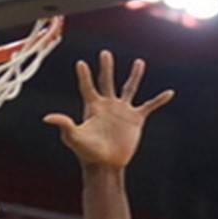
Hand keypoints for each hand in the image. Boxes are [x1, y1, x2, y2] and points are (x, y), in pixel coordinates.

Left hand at [43, 50, 174, 168]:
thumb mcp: (74, 138)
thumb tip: (47, 117)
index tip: (80, 63)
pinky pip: (150, 106)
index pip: (87, 87)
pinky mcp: (136, 120)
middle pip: (107, 81)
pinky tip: (169, 93)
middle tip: (105, 53)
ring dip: (135, 76)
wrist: (106, 166)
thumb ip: (64, 125)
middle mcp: (108, 106)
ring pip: (129, 88)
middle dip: (106, 67)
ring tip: (139, 62)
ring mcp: (122, 111)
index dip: (84, 75)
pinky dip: (159, 100)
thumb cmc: (87, 153)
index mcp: (93, 107)